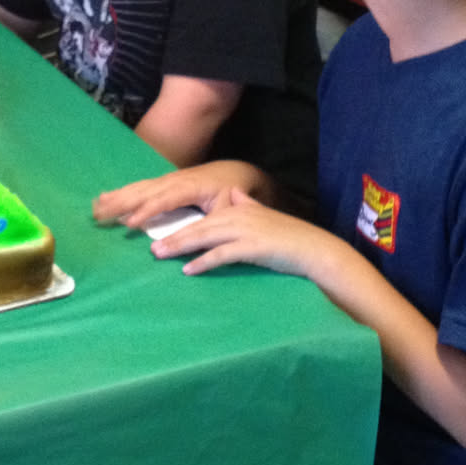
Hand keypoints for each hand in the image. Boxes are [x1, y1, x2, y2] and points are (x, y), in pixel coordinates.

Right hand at [93, 161, 268, 229]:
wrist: (235, 172)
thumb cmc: (232, 193)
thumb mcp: (227, 212)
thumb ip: (210, 226)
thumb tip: (196, 246)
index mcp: (189, 187)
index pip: (164, 200)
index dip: (147, 211)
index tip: (130, 223)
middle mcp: (173, 181)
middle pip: (143, 192)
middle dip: (120, 204)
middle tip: (99, 216)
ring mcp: (166, 180)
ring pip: (137, 188)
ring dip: (116, 198)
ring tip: (96, 208)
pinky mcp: (163, 182)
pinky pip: (139, 187)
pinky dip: (122, 193)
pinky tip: (107, 198)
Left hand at [148, 188, 340, 280]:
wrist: (313, 248)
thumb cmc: (289, 236)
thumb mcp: (266, 214)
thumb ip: (249, 204)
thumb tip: (238, 194)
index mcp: (239, 208)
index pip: (204, 218)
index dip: (182, 226)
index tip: (161, 234)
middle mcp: (239, 215)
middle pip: (199, 226)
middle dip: (174, 237)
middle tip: (151, 248)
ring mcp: (245, 230)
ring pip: (205, 237)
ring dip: (180, 247)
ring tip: (160, 255)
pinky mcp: (251, 247)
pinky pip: (221, 255)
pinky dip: (203, 262)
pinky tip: (188, 270)